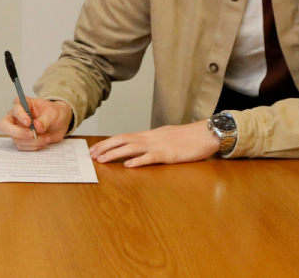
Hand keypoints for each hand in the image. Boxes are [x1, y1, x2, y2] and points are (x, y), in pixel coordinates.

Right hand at [0, 97, 72, 150]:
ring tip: (46, 138)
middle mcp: (16, 117)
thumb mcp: (53, 114)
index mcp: (24, 104)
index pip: (15, 107)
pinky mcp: (21, 140)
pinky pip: (22, 146)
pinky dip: (33, 146)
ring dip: (31, 141)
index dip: (19, 115)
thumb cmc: (54, 113)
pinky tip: (43, 141)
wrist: (59, 124)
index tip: (29, 122)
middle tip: (31, 135)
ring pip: (15, 138)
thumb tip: (37, 126)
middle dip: (16, 132)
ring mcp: (17, 129)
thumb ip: (45, 119)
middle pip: (4, 124)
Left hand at [88, 120, 220, 166]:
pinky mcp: (170, 154)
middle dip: (106, 146)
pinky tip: (129, 165)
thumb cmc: (189, 137)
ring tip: (102, 159)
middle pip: (123, 139)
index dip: (108, 142)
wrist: (207, 133)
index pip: (124, 136)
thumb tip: (140, 148)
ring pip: (133, 147)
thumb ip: (153, 142)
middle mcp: (152, 138)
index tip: (95, 149)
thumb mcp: (167, 137)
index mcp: (151, 134)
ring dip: (115, 153)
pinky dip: (139, 161)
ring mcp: (160, 145)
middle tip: (91, 155)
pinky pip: (152, 157)